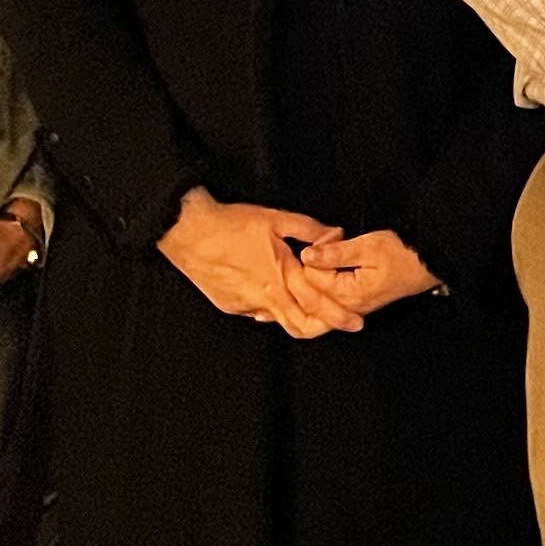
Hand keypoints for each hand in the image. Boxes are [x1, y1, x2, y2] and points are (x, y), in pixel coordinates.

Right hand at [156, 187, 365, 335]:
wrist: (189, 233)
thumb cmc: (232, 224)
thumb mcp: (277, 219)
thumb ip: (310, 230)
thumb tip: (335, 234)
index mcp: (280, 276)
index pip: (316, 304)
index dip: (338, 316)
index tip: (355, 322)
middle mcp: (265, 297)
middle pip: (301, 325)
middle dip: (323, 327)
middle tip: (340, 322)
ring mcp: (246, 305)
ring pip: (279, 322)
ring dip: (298, 318)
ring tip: (310, 307)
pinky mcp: (231, 306)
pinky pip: (259, 313)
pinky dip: (273, 308)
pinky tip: (277, 294)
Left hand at [298, 229, 441, 316]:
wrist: (428, 264)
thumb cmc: (403, 253)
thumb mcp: (368, 246)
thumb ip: (334, 253)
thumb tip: (306, 255)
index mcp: (348, 295)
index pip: (310, 277)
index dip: (315, 252)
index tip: (333, 236)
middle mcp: (346, 308)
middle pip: (309, 290)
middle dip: (312, 264)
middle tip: (332, 241)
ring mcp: (349, 309)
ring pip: (316, 295)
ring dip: (316, 272)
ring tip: (331, 251)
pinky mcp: (353, 304)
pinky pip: (325, 299)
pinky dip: (321, 281)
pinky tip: (326, 266)